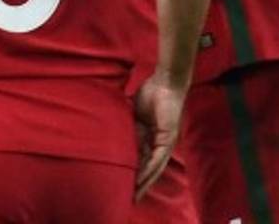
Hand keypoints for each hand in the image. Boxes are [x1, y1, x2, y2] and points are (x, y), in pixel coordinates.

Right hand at [133, 73, 186, 200]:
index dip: (131, 171)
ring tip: (136, 194)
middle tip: (129, 197)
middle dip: (139, 183)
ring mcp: (164, 142)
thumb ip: (125, 123)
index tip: (122, 183)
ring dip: (145, 182)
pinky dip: (150, 169)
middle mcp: (157, 142)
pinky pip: (158, 158)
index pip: (139, 158)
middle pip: (147, 167)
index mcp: (148, 136)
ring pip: (154, 167)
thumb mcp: (132, 112)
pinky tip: (143, 179)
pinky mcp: (168, 139)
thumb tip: (110, 128)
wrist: (164, 82)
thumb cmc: (149, 92)